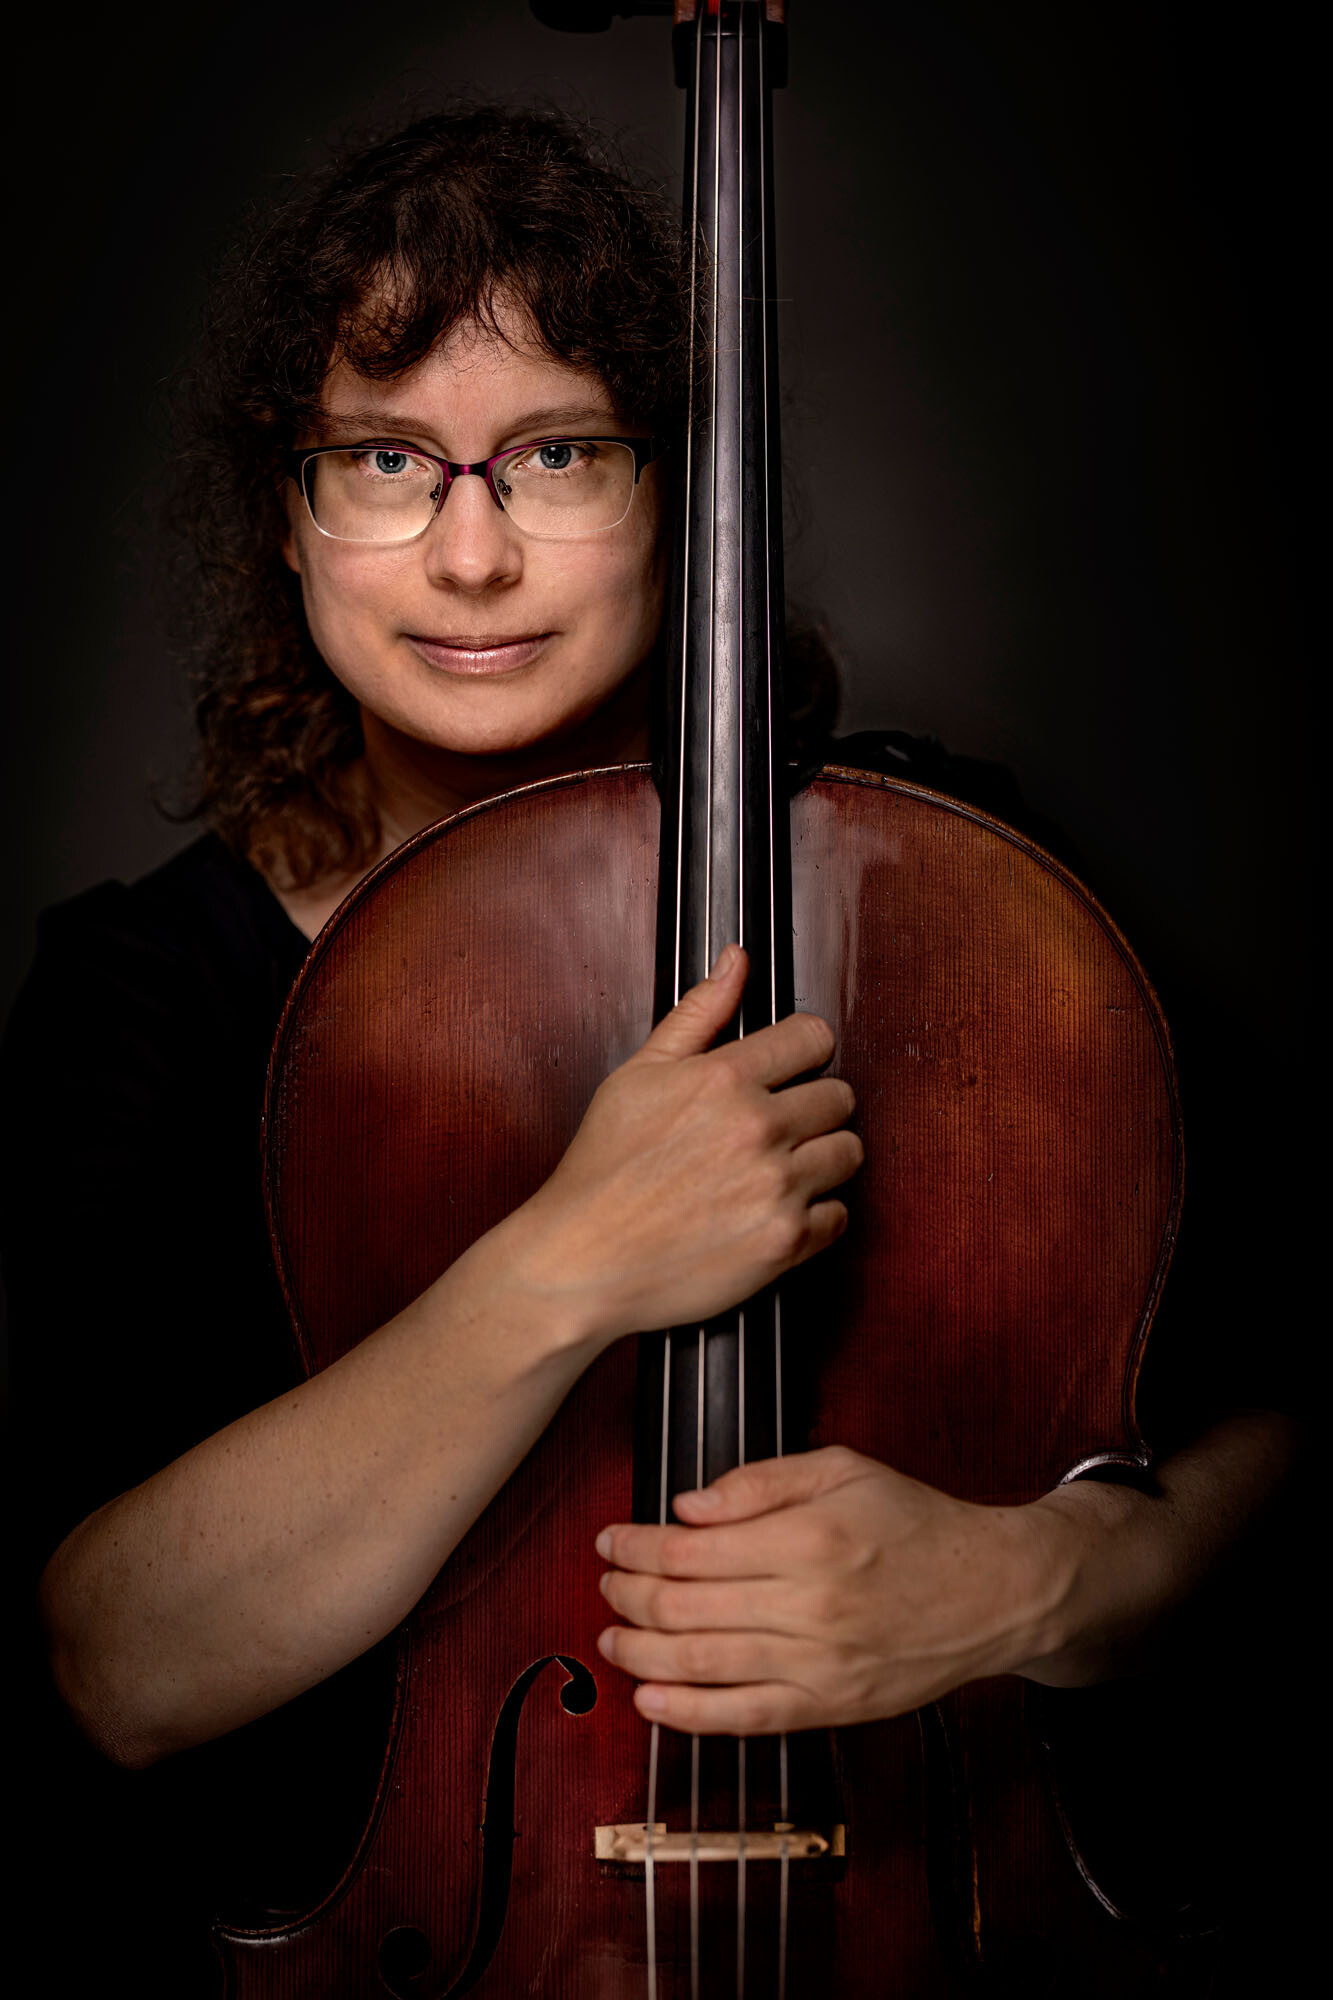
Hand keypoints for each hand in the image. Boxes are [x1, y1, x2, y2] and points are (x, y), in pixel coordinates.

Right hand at [511, 946, 862, 1342]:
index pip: (814, 1038)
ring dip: (822, 1158)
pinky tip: (775, 1210)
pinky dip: (816, 1215)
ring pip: (848, 1153)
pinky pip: (839, 1216)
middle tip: (778, 1126)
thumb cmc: (602, 1171)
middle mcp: (758, 1129)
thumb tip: (736, 960)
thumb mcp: (638, 1075)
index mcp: (724, 1079)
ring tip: (780, 1169)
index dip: (804, 1051)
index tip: (792, 1069)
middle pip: (840, 1096)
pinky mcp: (784, 1243)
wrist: (583, 1260)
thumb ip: (698, 1014)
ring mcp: (776, 1187)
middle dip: (814, 1106)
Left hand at [594, 1446, 1059, 1733]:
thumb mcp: (842, 1468)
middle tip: (605, 1583)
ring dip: (639, 1652)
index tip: (611, 1540)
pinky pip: (743, 1718)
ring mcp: (818, 1665)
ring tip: (611, 1637)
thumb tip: (687, 1507)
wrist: (994, 1590)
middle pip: (683, 1609)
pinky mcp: (830, 1709)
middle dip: (626, 1596)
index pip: (689, 1550)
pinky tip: (650, 1699)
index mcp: (808, 1538)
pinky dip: (687, 1714)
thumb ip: (758, 1481)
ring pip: (701, 1666)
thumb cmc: (917, 1523)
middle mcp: (808, 1606)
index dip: (635, 1547)